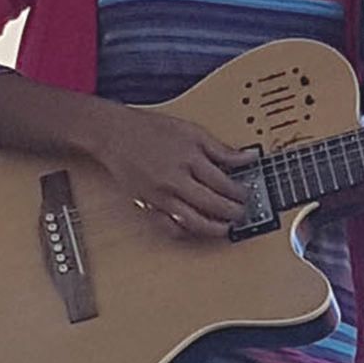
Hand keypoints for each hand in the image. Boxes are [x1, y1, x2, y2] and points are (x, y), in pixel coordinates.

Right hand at [88, 101, 249, 237]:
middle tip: (241, 213)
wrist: (115, 135)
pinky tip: (195, 229)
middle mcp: (176, 180)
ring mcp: (161, 196)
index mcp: (189, 158)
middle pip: (212, 204)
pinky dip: (185, 232)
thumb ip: (221, 148)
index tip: (246, 194)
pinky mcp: (149, 205)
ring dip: (214, 228)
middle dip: (232, 212)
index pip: (223, 183)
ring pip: (193, 222)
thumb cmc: (151, 129)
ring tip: (225, 228)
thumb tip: (248, 157)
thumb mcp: (192, 131)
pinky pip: (169, 227)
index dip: (239, 192)